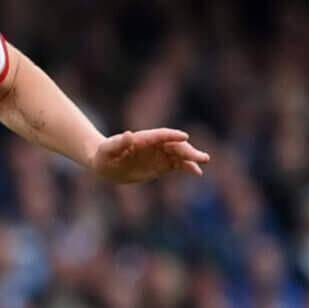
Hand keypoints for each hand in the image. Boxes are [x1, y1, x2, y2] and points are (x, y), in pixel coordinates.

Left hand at [89, 127, 208, 183]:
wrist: (107, 165)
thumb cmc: (105, 155)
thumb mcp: (108, 150)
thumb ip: (118, 144)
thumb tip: (128, 135)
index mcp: (142, 139)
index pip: (160, 136)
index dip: (171, 136)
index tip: (184, 137)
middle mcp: (154, 145)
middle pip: (174, 146)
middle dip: (187, 151)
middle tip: (201, 157)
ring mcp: (160, 154)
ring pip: (179, 155)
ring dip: (191, 158)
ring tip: (203, 162)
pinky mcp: (162, 165)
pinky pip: (177, 165)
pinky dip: (187, 167)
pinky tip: (197, 172)